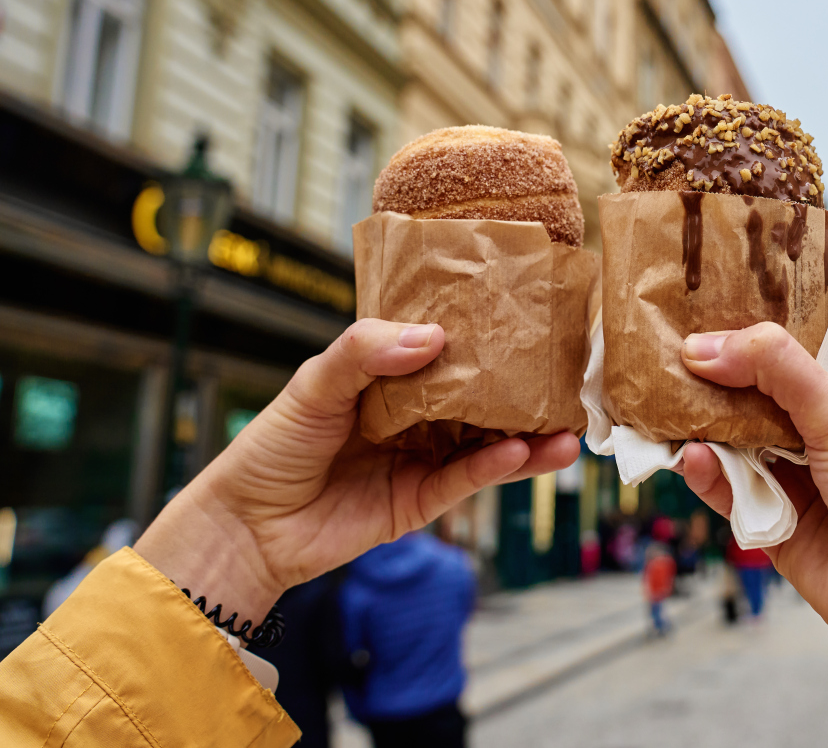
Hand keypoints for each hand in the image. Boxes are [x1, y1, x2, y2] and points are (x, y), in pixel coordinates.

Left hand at [135, 319, 579, 624]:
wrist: (245, 526)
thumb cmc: (272, 447)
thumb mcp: (313, 383)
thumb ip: (366, 352)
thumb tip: (433, 337)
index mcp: (389, 381)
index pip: (446, 352)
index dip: (482, 337)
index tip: (525, 318)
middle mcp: (414, 418)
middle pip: (479, 399)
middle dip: (521, 389)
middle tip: (565, 374)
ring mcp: (421, 460)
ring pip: (486, 443)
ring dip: (527, 436)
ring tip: (567, 427)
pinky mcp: (420, 502)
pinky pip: (466, 481)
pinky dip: (496, 467)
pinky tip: (521, 452)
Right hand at [681, 323, 827, 723]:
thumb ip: (776, 369)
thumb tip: (703, 346)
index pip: (769, 361)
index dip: (729, 347)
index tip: (683, 332)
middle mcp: (802, 437)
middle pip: (738, 403)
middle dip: (702, 390)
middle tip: (658, 374)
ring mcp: (782, 481)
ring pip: (723, 446)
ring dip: (698, 433)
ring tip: (666, 417)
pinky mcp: (763, 524)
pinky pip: (721, 492)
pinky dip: (704, 475)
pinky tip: (691, 460)